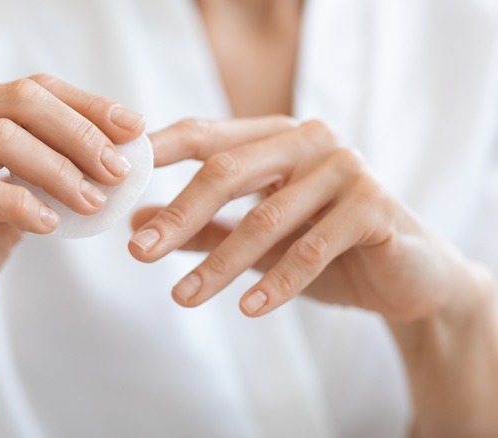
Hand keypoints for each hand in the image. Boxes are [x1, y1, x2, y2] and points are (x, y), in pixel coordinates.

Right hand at [0, 74, 144, 349]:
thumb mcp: (12, 201)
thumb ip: (46, 173)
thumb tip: (114, 158)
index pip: (31, 89)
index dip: (87, 104)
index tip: (133, 128)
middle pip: (19, 100)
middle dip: (80, 132)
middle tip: (119, 170)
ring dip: (60, 169)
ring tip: (94, 202)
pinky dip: (21, 203)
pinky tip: (50, 225)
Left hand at [129, 117, 485, 321]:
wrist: (406, 277)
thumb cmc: (323, 249)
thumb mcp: (254, 238)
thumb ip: (200, 227)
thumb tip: (135, 223)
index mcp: (273, 137)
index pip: (203, 135)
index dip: (156, 152)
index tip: (114, 178)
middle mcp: (308, 140)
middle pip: (225, 171)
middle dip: (177, 216)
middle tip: (137, 253)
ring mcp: (345, 168)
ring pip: (265, 217)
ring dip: (219, 263)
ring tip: (183, 298)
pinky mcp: (375, 205)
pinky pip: (314, 247)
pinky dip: (277, 282)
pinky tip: (248, 309)